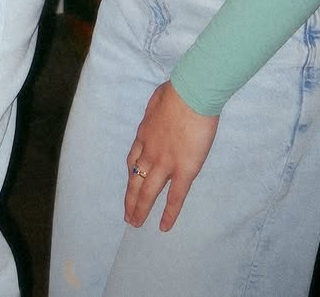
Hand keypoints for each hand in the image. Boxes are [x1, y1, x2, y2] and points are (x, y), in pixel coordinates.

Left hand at [124, 81, 218, 230]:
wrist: (191, 95)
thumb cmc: (177, 93)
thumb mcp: (156, 102)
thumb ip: (155, 113)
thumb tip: (158, 113)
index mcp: (144, 134)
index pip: (133, 160)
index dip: (131, 174)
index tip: (131, 184)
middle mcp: (149, 152)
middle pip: (135, 180)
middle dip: (130, 199)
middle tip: (127, 215)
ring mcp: (165, 163)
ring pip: (148, 191)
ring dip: (141, 209)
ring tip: (136, 224)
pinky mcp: (184, 170)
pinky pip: (175, 197)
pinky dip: (169, 214)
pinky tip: (163, 227)